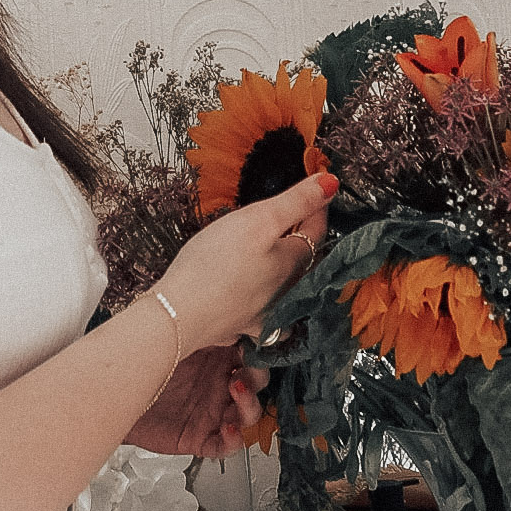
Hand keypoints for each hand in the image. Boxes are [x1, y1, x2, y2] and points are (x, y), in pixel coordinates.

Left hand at [126, 341, 273, 459]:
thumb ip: (199, 328)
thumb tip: (220, 312)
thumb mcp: (173, 338)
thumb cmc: (140, 362)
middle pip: (255, 383)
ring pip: (247, 414)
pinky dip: (234, 439)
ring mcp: (212, 412)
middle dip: (255, 378)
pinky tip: (229, 429)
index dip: (257, 352)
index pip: (250, 355)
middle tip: (243, 372)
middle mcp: (218, 385)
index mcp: (216, 358)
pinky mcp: (201, 437)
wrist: (112, 392)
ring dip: (248, 405)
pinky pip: (226, 445)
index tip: (255, 345)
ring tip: (237, 392)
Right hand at [154, 171, 337, 351]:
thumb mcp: (259, 220)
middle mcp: (284, 293)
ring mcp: (263, 315)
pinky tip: (255, 306)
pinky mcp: (238, 326)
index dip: (318, 209)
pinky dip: (264, 309)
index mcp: (292, 265)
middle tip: (302, 220)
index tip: (319, 191)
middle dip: (305, 241)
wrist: (178, 315)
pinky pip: (261, 318)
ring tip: (282, 262)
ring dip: (290, 277)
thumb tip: (332, 184)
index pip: (317, 232)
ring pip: (288, 293)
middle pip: (304, 264)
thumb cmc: (214, 265)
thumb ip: (296, 201)